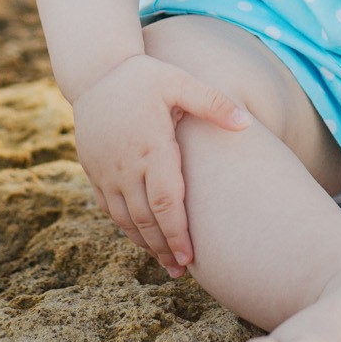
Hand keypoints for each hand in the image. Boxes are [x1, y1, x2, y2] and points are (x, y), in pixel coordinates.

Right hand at [68, 53, 251, 277]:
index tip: (191, 257)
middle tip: (182, 271)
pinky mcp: (93, 169)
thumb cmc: (144, 76)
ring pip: (124, 218)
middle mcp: (125, 165)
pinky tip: (140, 238)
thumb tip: (246, 122)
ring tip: (166, 264)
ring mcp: (105, 170)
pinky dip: (125, 227)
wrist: (95, 71)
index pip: (166, 202)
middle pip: (145, 219)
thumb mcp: (179, 81)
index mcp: (151, 148)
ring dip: (144, 243)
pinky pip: (108, 207)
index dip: (177, 233)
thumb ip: (213, 102)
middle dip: (164, 248)